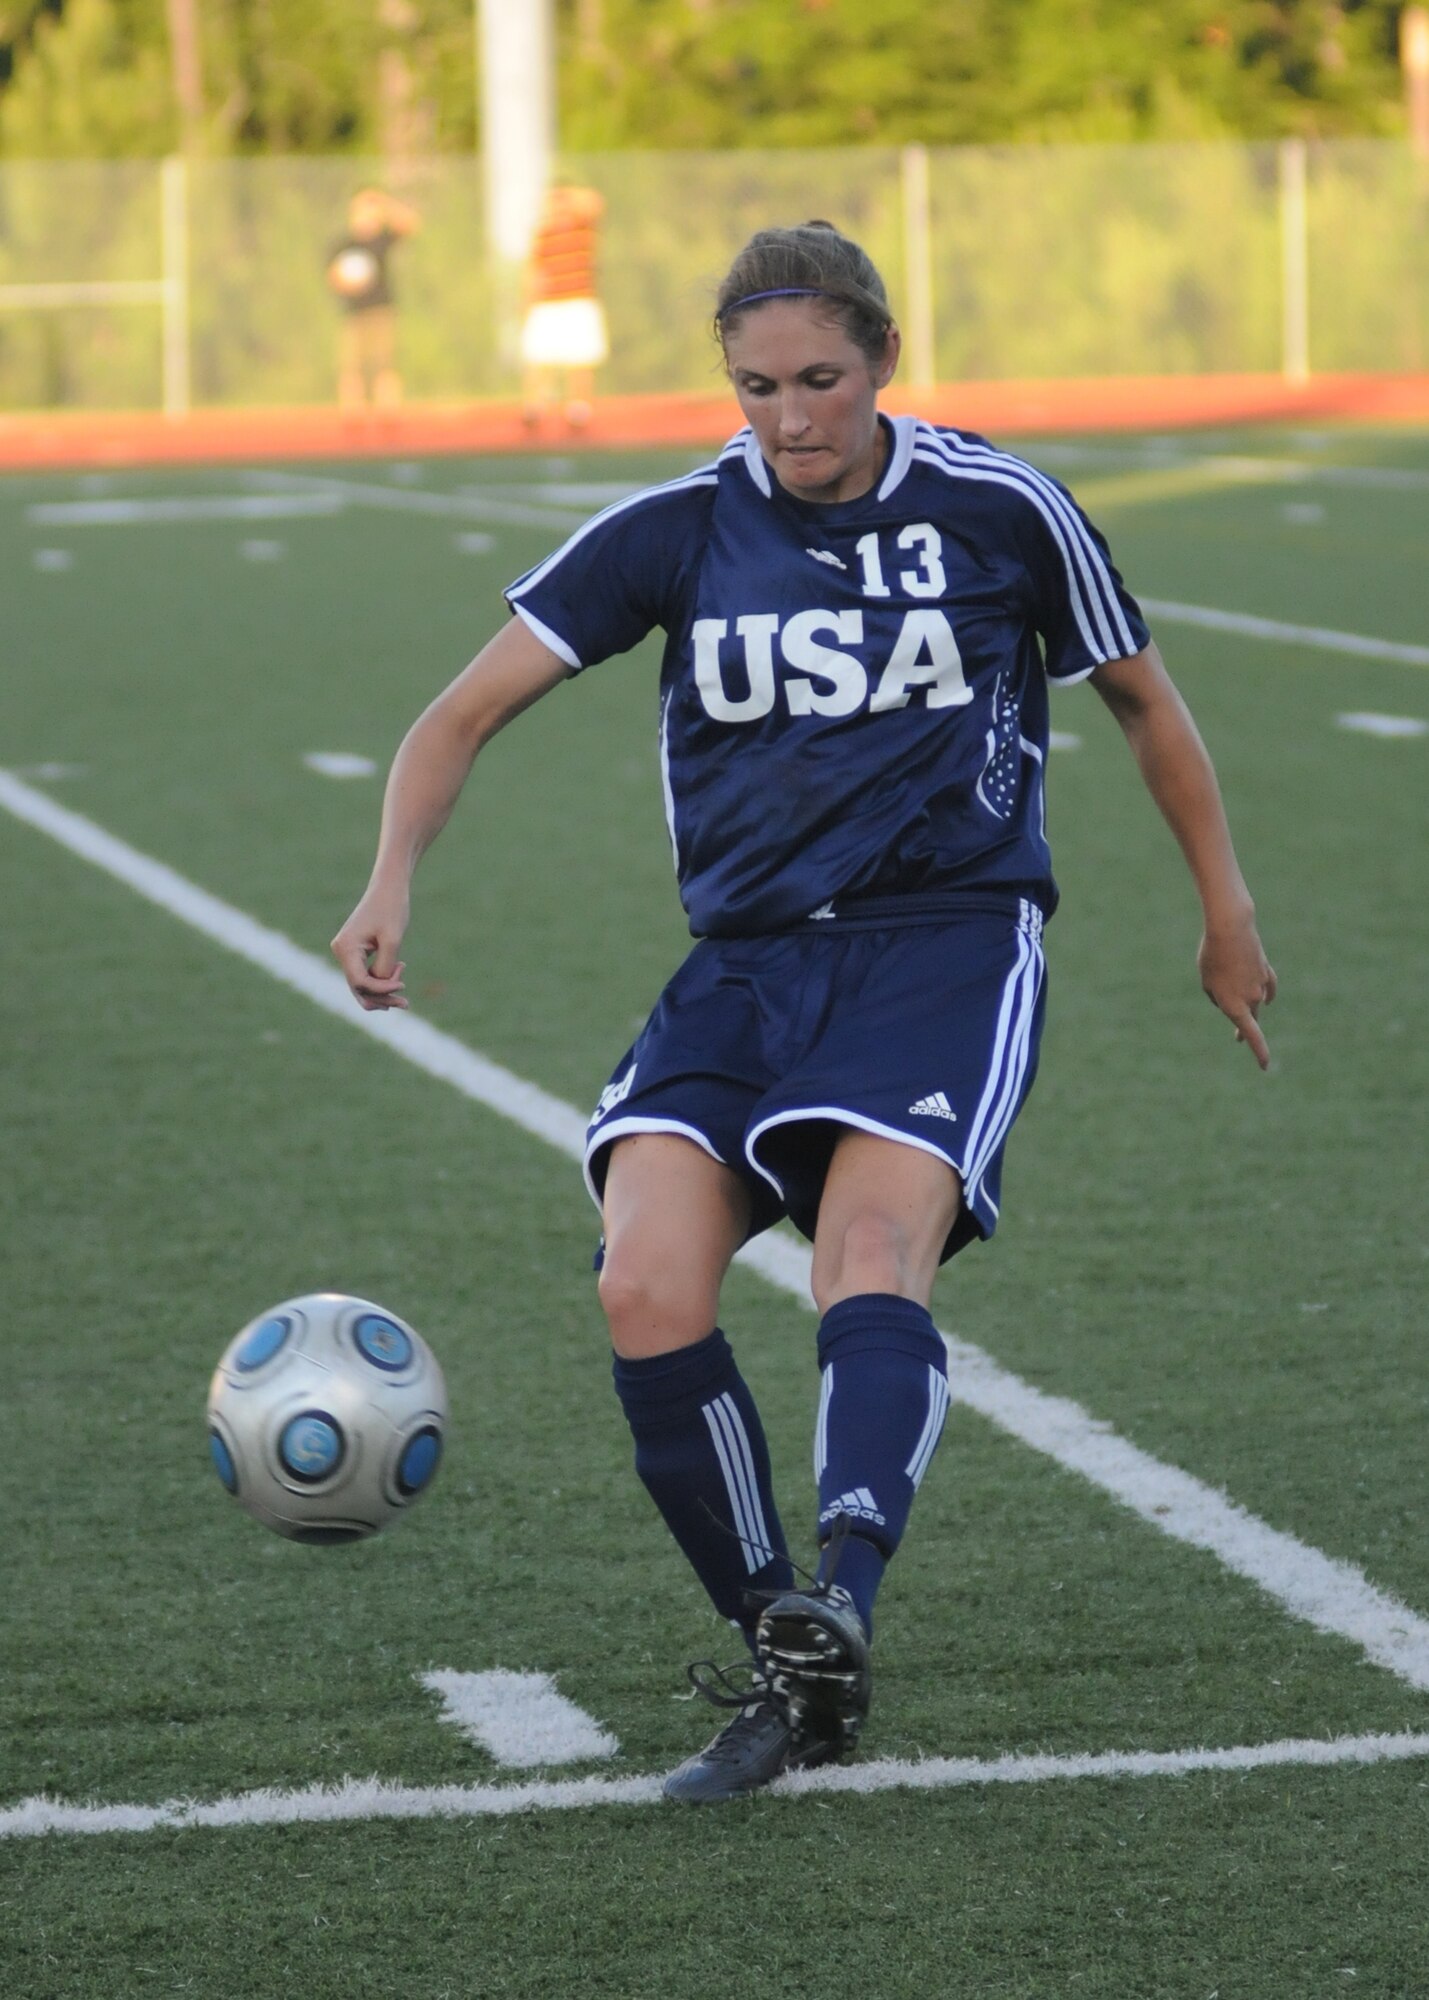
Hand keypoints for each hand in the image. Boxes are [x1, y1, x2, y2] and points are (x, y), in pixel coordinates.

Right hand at [331, 884, 410, 1011]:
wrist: (388, 887)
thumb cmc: (392, 909)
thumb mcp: (392, 940)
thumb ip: (385, 967)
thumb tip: (380, 987)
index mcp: (346, 948)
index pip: (360, 982)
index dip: (382, 989)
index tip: (403, 984)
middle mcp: (340, 951)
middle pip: (358, 988)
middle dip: (382, 998)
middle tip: (405, 1003)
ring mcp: (346, 952)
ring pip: (361, 985)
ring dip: (381, 994)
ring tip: (403, 1001)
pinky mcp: (354, 952)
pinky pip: (364, 975)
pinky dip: (380, 982)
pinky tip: (398, 979)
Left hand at [1197, 917, 1276, 1069]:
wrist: (1231, 929)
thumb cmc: (1212, 957)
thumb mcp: (1206, 982)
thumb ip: (1218, 997)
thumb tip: (1235, 1001)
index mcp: (1234, 1005)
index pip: (1251, 1034)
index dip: (1259, 1052)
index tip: (1265, 1066)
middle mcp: (1252, 998)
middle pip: (1248, 1018)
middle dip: (1242, 1027)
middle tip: (1236, 1041)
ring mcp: (1261, 985)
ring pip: (1254, 1000)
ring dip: (1241, 995)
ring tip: (1225, 978)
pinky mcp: (1266, 971)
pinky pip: (1267, 988)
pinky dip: (1265, 993)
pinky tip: (1267, 1000)